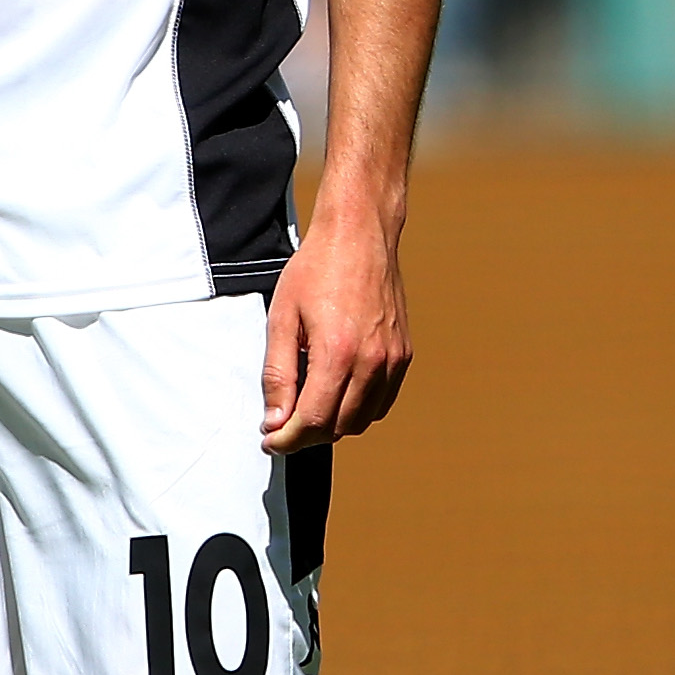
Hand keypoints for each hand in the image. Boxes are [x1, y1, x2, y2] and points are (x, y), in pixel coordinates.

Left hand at [260, 218, 409, 449]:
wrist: (359, 234)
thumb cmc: (316, 269)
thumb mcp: (281, 318)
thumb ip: (278, 374)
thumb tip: (275, 420)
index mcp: (337, 353)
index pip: (313, 421)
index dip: (287, 439)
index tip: (270, 440)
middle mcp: (372, 361)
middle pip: (339, 427)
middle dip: (307, 435)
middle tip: (282, 426)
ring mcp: (393, 359)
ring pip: (363, 420)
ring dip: (333, 425)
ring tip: (308, 409)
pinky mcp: (404, 354)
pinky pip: (382, 401)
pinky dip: (359, 410)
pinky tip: (337, 394)